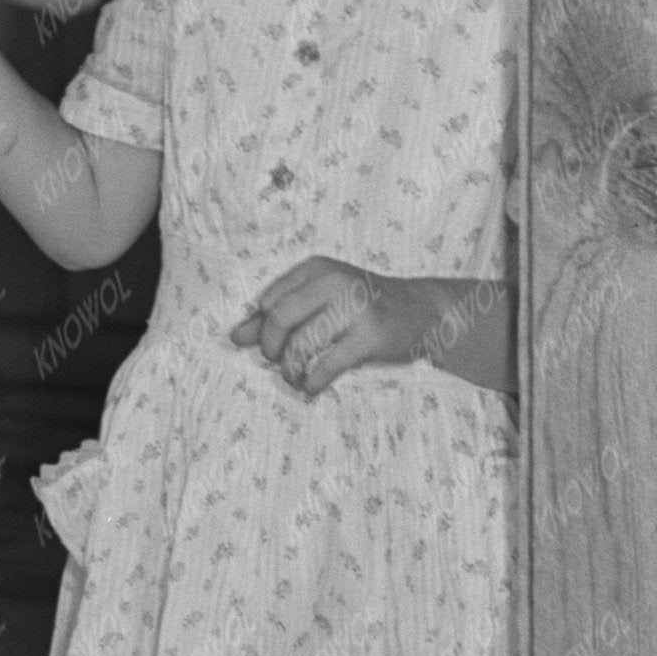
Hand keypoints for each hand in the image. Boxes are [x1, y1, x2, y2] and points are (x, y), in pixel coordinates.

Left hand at [233, 257, 424, 394]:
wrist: (421, 310)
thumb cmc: (361, 306)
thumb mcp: (320, 300)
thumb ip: (277, 316)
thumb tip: (235, 337)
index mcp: (317, 269)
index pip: (269, 300)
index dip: (261, 329)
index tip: (270, 344)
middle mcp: (335, 281)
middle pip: (280, 319)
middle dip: (270, 348)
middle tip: (276, 362)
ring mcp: (355, 308)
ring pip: (301, 343)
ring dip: (290, 369)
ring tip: (295, 377)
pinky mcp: (371, 336)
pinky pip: (327, 365)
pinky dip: (312, 382)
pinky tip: (312, 386)